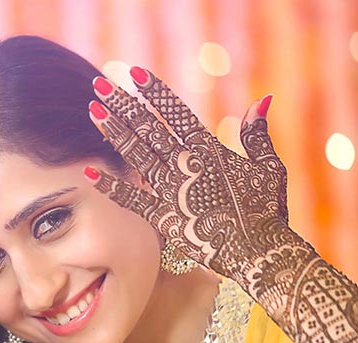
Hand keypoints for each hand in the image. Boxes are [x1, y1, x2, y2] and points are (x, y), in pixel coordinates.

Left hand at [84, 66, 295, 285]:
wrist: (259, 252)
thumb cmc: (267, 211)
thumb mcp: (268, 168)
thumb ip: (257, 135)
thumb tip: (262, 100)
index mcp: (210, 149)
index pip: (177, 113)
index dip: (155, 92)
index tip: (134, 74)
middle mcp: (186, 165)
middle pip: (148, 128)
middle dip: (123, 105)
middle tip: (99, 86)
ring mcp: (172, 190)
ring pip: (136, 155)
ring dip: (114, 132)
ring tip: (93, 111)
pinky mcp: (163, 218)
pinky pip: (132, 198)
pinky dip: (110, 186)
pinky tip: (89, 171)